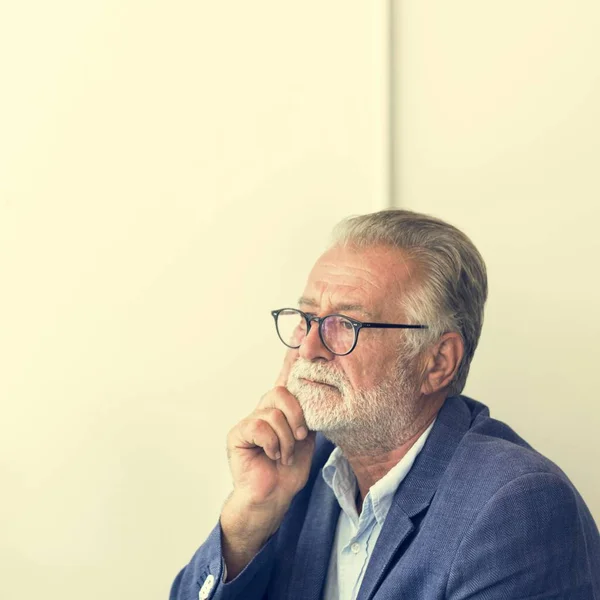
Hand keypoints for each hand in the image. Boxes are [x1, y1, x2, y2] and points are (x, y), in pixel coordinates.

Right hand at [220, 350, 315, 578]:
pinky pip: (262, 426)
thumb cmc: (289, 469)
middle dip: (298, 417)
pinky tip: (271, 456)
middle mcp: (265, 407)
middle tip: (300, 438)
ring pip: (275, 411)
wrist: (273, 497)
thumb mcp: (307, 436)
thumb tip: (322, 387)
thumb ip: (310, 412)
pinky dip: (274, 444)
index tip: (303, 325)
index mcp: (283, 407)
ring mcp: (250, 419)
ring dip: (287, 439)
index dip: (294, 350)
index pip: (288, 373)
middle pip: (283, 391)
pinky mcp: (238, 432)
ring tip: (284, 454)